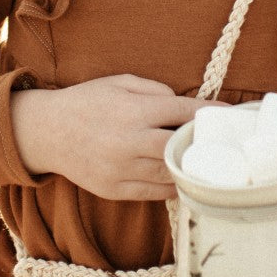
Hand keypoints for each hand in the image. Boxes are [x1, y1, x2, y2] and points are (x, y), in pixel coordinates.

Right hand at [11, 75, 215, 200]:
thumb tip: (183, 103)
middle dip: (203, 144)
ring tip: (208, 163)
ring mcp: (121, 170)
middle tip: (222, 142)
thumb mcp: (119, 83)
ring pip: (169, 174)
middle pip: (180, 148)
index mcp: (133, 112)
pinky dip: (171, 185)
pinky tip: (182, 178)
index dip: (209, 113)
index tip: (229, 114)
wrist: (47, 132)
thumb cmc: (87, 101)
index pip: (182, 112)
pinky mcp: (115, 190)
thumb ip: (154, 90)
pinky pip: (153, 193)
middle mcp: (129, 142)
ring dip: (190, 168)